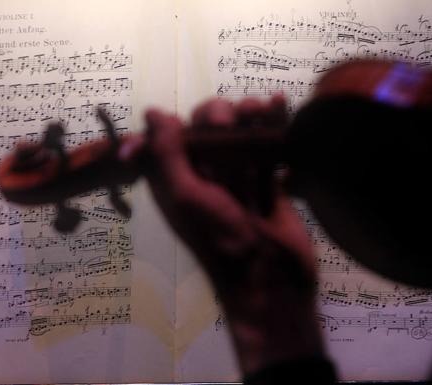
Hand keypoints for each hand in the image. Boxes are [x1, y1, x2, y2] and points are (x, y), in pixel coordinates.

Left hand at [143, 97, 323, 373]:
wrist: (272, 276)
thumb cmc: (221, 238)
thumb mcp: (186, 196)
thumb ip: (168, 154)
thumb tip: (153, 112)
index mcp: (174, 181)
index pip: (162, 141)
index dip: (166, 125)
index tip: (173, 121)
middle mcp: (202, 174)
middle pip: (205, 127)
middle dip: (216, 115)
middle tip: (227, 125)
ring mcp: (236, 175)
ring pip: (238, 130)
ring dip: (248, 113)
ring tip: (260, 111)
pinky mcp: (265, 178)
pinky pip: (266, 142)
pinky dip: (273, 122)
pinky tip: (278, 103)